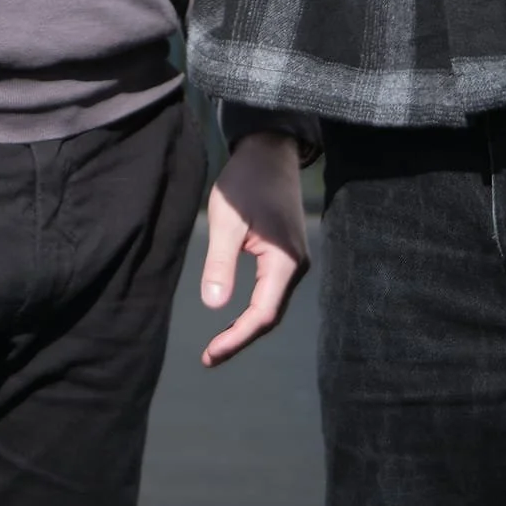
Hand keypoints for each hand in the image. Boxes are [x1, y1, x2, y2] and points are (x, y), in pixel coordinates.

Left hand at [199, 132, 309, 367]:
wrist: (269, 149)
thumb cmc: (246, 182)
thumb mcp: (226, 221)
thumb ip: (220, 262)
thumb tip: (213, 306)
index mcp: (284, 261)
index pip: (262, 315)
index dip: (236, 339)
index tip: (209, 355)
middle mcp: (296, 265)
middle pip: (270, 315)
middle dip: (241, 338)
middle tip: (210, 356)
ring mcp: (295, 258)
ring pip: (272, 304)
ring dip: (247, 324)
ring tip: (218, 342)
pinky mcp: (288, 251)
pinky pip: (272, 289)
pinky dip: (253, 307)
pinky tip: (234, 312)